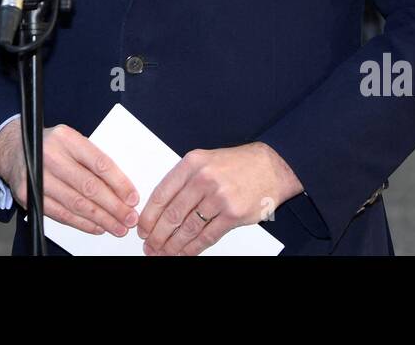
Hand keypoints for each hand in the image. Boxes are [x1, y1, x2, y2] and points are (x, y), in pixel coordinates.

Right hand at [0, 118, 140, 237]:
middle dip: (113, 206)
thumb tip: (121, 187)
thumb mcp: (71, 141)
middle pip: (89, 186)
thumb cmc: (50, 145)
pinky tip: (96, 227)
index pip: (99, 163)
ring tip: (117, 227)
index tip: (132, 198)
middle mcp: (50, 155)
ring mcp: (37, 175)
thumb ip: (92, 159)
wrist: (12, 149)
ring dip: (100, 219)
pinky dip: (81, 223)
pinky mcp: (27, 194)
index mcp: (66, 138)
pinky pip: (60, 214)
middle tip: (129, 218)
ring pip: (75, 203)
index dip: (119, 183)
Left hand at [136, 142, 302, 255]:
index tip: (143, 228)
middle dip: (158, 235)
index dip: (149, 216)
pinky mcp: (233, 214)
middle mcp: (204, 179)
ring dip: (173, 245)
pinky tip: (184, 253)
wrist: (271, 166)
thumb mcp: (205, 161)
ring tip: (164, 253)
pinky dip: (193, 248)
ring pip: (188, 228)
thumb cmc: (238, 164)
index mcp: (192, 163)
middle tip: (150, 246)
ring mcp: (219, 197)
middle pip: (172, 214)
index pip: (162, 194)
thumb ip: (183, 179)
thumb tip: (161, 207)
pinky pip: (207, 236)